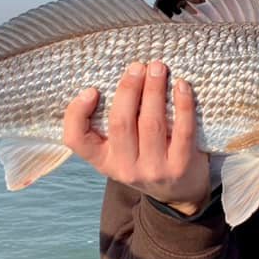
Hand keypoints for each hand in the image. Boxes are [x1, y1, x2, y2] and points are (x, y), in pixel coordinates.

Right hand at [63, 60, 210, 215]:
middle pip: (121, 123)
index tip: (91, 90)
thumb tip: (120, 78)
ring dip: (154, 90)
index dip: (77, 113)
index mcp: (103, 160)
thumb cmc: (146, 158)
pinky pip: (182, 130)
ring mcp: (153, 169)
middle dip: (129, 89)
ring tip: (158, 68)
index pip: (76, 140)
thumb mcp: (120, 150)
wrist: (179, 193)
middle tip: (138, 66)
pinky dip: (182, 104)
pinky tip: (181, 86)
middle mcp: (125, 168)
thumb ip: (112, 123)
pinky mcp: (180, 166)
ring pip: (151, 123)